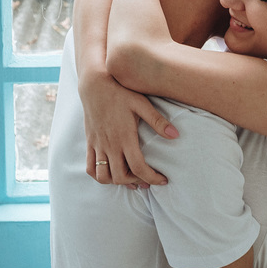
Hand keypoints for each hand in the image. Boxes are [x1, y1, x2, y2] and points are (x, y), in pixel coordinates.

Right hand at [81, 70, 177, 186]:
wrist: (95, 84)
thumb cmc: (121, 92)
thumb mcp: (141, 104)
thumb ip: (158, 121)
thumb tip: (176, 135)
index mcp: (125, 137)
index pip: (138, 168)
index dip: (152, 178)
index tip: (163, 180)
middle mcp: (110, 145)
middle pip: (120, 177)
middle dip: (137, 182)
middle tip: (148, 179)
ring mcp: (98, 145)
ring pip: (103, 176)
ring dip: (117, 182)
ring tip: (131, 178)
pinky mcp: (90, 143)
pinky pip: (90, 168)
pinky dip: (100, 176)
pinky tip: (111, 173)